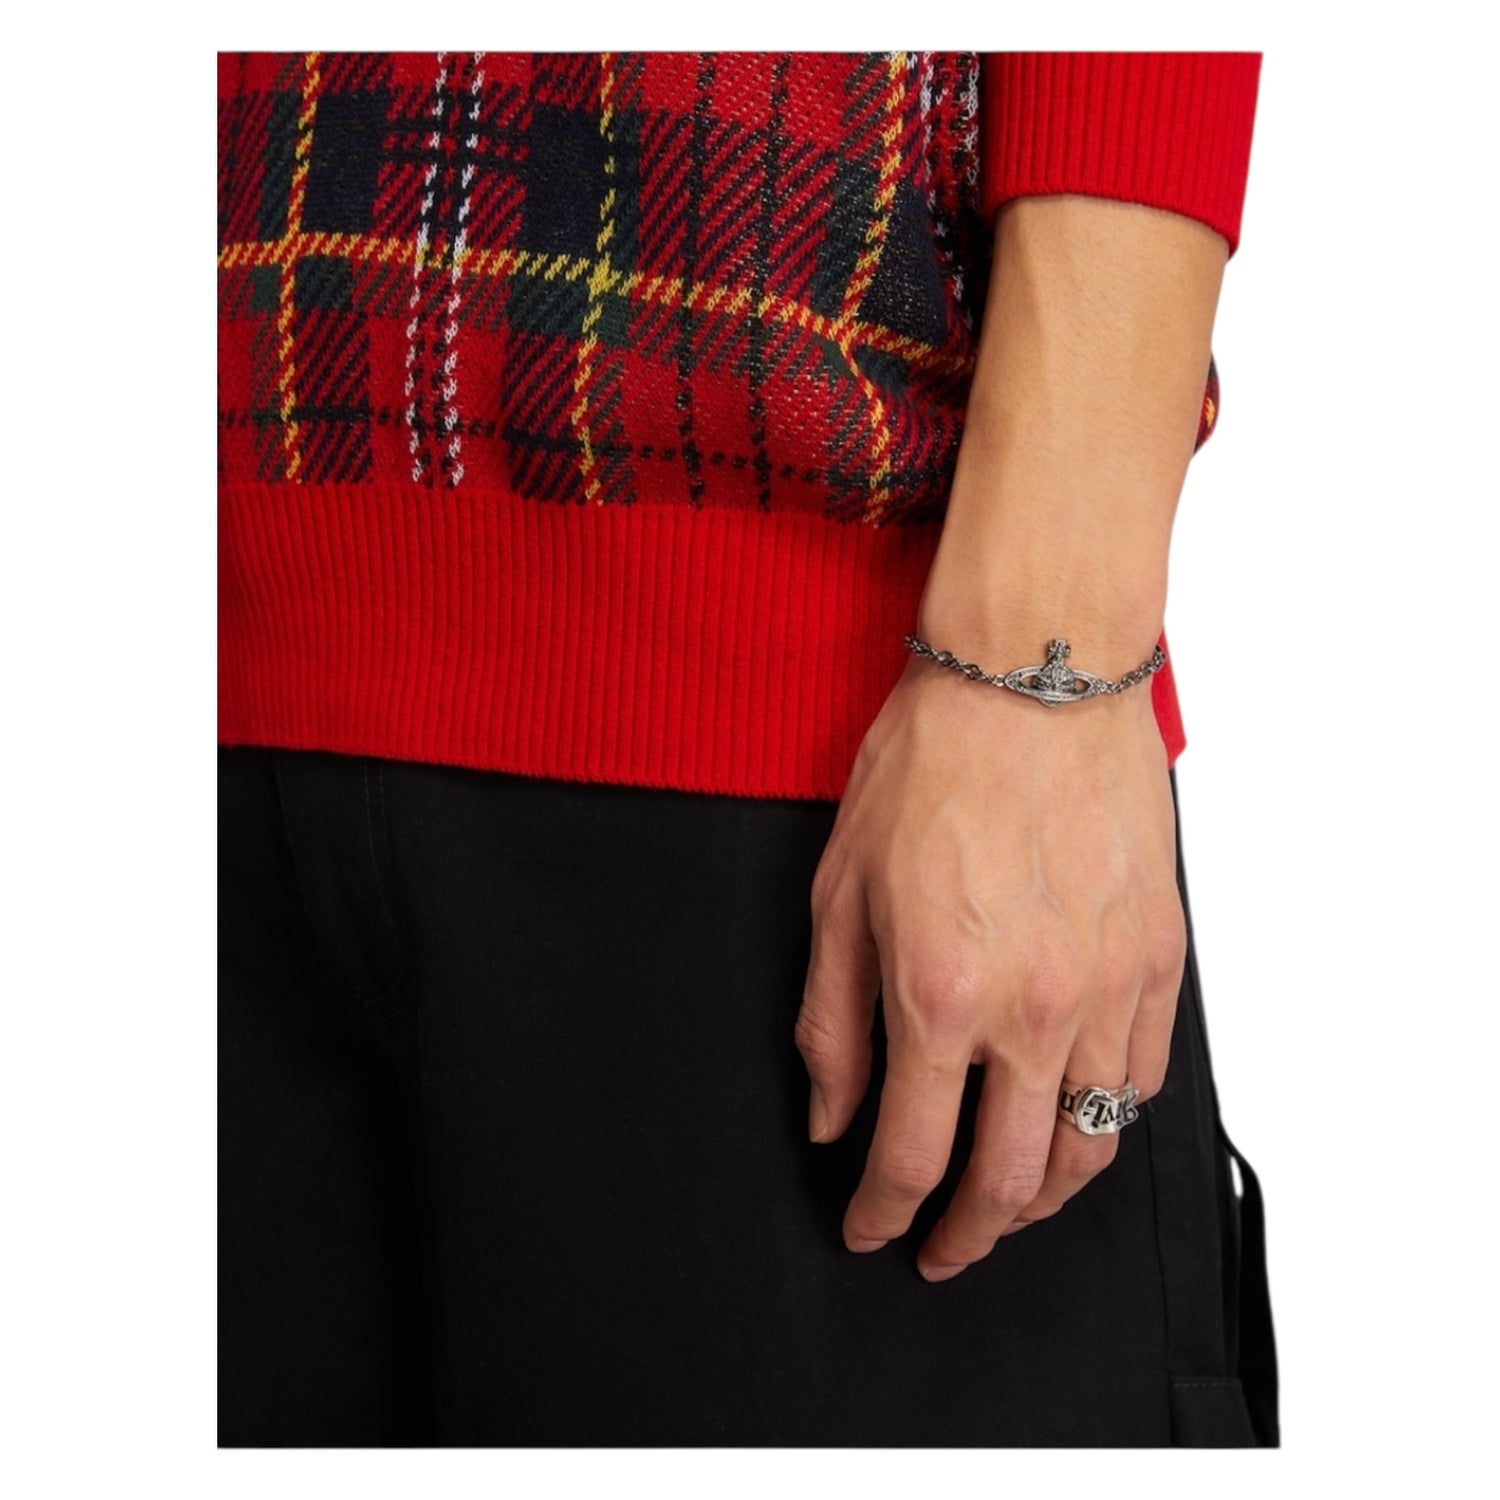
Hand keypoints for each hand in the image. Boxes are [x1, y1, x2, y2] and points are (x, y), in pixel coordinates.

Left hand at [795, 652, 1186, 1280]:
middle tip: (941, 1250)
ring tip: (1009, 1210)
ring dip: (1043, 1200)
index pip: (910, 1156)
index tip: (868, 1230)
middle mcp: (1034, 1010)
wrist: (1033, 679)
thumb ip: (831, 1020)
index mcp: (938, 994)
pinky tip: (1073, 1123)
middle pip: (1010, 1181)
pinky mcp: (1159, 960)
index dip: (882, 1214)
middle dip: (967, 1237)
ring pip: (1088, 1145)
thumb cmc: (929, 766)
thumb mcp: (840, 890)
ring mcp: (1109, 989)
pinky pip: (1143, 1080)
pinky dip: (1105, 1124)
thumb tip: (830, 1117)